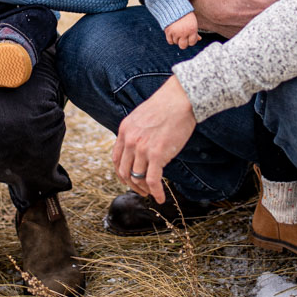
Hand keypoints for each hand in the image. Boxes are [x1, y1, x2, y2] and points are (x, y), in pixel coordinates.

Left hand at [112, 76, 196, 203]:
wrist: (179, 99)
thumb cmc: (166, 106)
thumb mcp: (141, 117)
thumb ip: (136, 132)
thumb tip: (139, 149)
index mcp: (124, 131)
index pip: (116, 159)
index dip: (121, 173)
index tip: (129, 179)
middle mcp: (130, 141)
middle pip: (124, 172)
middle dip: (132, 184)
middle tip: (141, 190)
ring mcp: (142, 148)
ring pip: (137, 178)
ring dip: (144, 189)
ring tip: (152, 193)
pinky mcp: (157, 154)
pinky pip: (153, 181)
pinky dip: (156, 192)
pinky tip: (161, 198)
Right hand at [164, 11, 200, 49]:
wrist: (174, 6)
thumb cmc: (186, 15)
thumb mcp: (193, 22)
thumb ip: (195, 32)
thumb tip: (199, 39)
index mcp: (192, 29)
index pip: (192, 43)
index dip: (191, 40)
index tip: (189, 36)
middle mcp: (184, 32)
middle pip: (183, 46)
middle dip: (184, 43)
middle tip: (183, 37)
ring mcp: (175, 32)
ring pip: (176, 43)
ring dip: (177, 39)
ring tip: (177, 31)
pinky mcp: (168, 31)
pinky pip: (170, 41)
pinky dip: (171, 39)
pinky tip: (173, 34)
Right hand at [190, 0, 288, 37]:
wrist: (208, 12)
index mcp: (266, 4)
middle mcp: (264, 18)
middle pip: (279, 5)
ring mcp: (257, 28)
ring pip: (270, 15)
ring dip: (268, 8)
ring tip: (258, 1)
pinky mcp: (249, 33)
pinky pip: (260, 25)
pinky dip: (259, 18)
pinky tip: (250, 12)